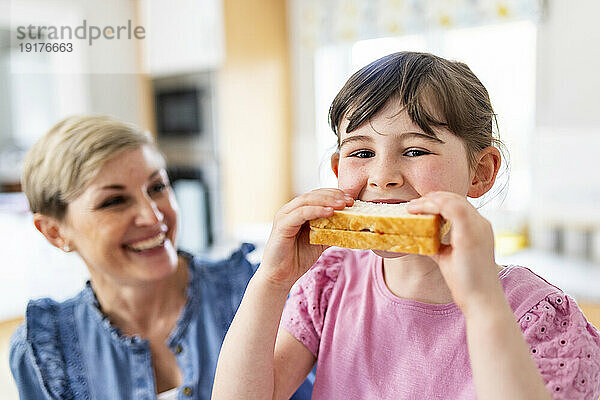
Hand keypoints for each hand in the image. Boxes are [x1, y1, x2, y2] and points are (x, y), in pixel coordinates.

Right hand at [260, 189, 353, 288]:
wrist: (281, 276)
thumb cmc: (297, 259)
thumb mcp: (320, 241)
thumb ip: (331, 231)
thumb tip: (351, 227)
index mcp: (298, 212)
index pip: (317, 195)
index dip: (334, 194)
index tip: (351, 199)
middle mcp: (290, 210)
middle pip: (313, 195)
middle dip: (333, 195)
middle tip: (350, 200)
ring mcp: (284, 216)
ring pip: (307, 201)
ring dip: (327, 200)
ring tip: (343, 205)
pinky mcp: (282, 225)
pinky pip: (301, 213)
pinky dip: (316, 211)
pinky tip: (330, 212)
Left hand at [407, 192, 502, 313]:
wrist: (480, 300)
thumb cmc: (466, 282)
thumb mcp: (448, 256)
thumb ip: (438, 243)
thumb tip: (421, 237)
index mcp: (478, 228)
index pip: (458, 204)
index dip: (438, 201)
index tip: (419, 206)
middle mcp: (481, 224)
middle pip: (455, 198)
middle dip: (432, 198)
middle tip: (413, 204)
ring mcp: (478, 227)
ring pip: (453, 200)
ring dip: (430, 200)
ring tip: (413, 206)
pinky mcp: (470, 234)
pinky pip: (452, 208)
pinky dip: (434, 205)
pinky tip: (419, 210)